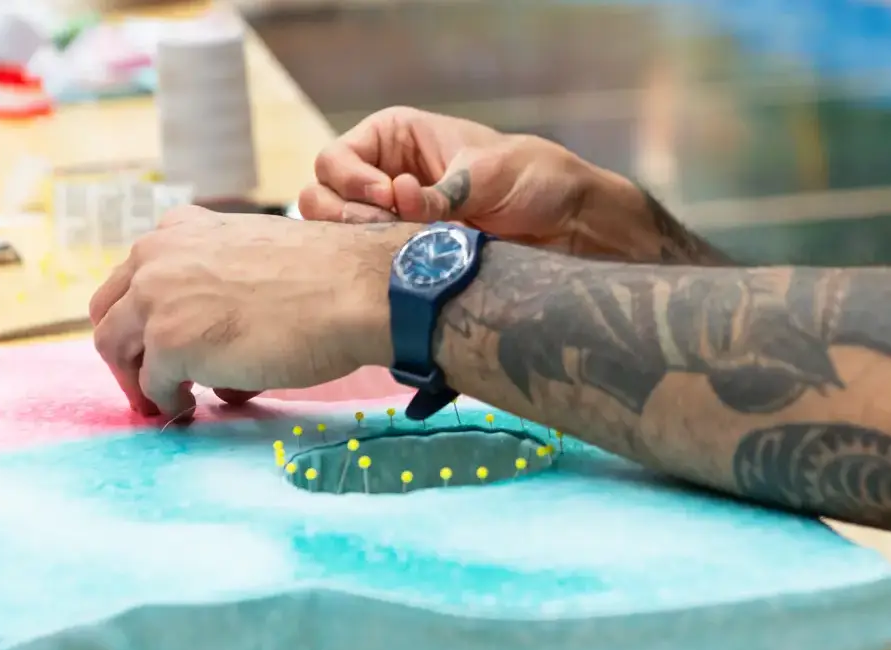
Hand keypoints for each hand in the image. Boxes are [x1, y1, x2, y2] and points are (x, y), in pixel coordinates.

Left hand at [88, 206, 414, 417]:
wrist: (353, 289)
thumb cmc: (325, 277)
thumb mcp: (254, 256)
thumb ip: (218, 284)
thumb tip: (211, 340)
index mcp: (179, 229)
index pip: (132, 276)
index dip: (140, 316)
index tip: (155, 343)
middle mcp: (156, 257)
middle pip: (108, 313)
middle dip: (124, 351)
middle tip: (149, 382)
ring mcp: (156, 300)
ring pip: (114, 348)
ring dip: (138, 380)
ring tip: (168, 403)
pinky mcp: (168, 343)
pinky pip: (151, 385)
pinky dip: (167, 402)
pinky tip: (192, 410)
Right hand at [299, 107, 641, 255]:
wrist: (571, 225)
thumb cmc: (534, 178)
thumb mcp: (486, 174)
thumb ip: (440, 193)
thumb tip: (398, 199)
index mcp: (393, 137)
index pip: (334, 159)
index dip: (351, 181)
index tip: (389, 199)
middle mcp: (381, 176)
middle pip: (320, 199)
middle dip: (345, 217)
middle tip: (388, 231)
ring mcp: (389, 220)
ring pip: (335, 237)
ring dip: (358, 245)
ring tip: (402, 250)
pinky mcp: (403, 257)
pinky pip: (367, 267)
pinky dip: (377, 270)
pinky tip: (411, 271)